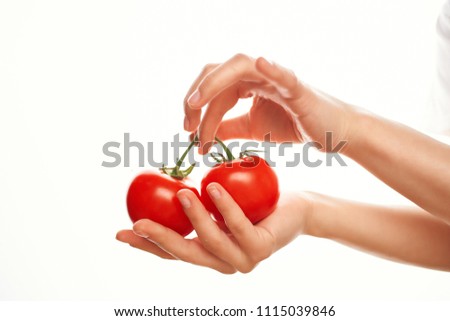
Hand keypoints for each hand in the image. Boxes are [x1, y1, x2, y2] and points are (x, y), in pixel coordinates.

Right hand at [116, 184, 311, 273]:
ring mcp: (242, 260)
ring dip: (192, 216)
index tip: (121, 233)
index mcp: (209, 254)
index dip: (146, 245)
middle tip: (137, 224)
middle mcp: (223, 263)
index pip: (173, 253)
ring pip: (210, 241)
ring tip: (180, 192)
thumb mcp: (218, 202)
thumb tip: (166, 183)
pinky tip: (211, 187)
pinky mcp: (260, 249)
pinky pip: (238, 226)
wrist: (296, 209)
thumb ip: (197, 202)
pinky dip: (223, 206)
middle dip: (159, 240)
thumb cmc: (255, 203)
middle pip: (185, 254)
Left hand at [184, 54, 358, 153]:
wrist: (329, 133)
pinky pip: (282, 74)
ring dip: (213, 83)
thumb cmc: (294, 125)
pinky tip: (260, 64)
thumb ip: (228, 127)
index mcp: (246, 83)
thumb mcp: (252, 128)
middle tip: (187, 126)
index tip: (189, 134)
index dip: (195, 110)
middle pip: (217, 72)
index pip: (213, 90)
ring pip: (239, 66)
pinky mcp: (296, 86)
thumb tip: (201, 134)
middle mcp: (257, 73)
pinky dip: (271, 68)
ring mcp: (276, 76)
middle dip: (195, 97)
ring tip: (195, 104)